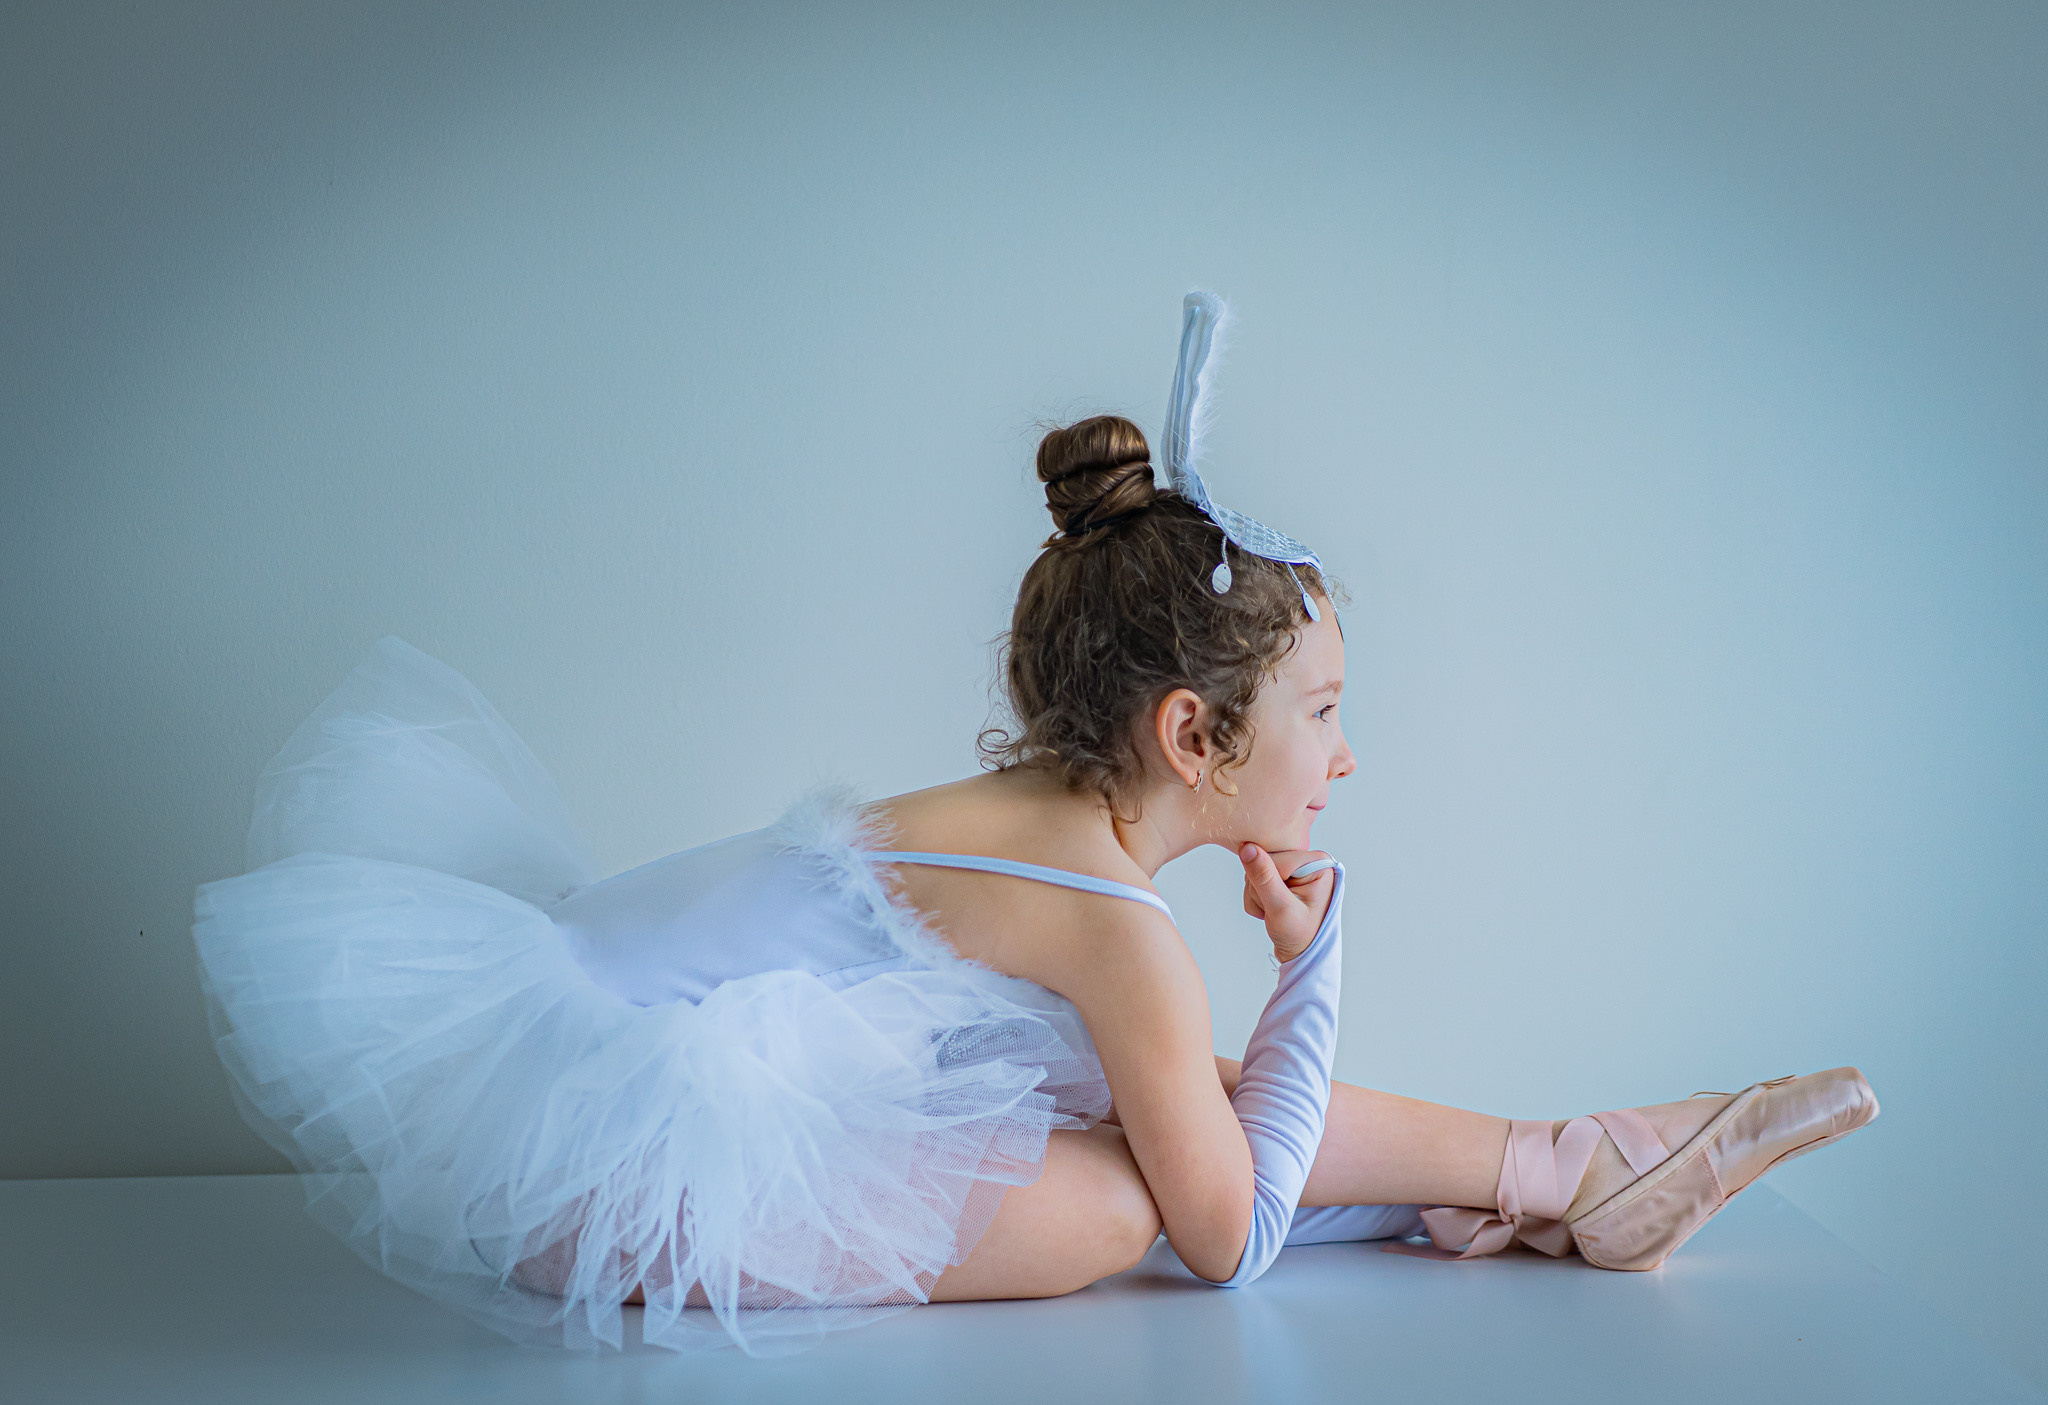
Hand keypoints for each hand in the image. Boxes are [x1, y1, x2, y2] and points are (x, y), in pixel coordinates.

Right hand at [1238, 844, 1335, 963]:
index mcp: (1318, 862)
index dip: (1268, 882)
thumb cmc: (1299, 935)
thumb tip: (1247, 847)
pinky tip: (1269, 909)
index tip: (1281, 903)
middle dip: (1260, 889)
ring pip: (1255, 870)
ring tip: (1272, 912)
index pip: (1276, 859)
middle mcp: (1307, 860)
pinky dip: (1255, 897)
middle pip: (1264, 861)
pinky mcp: (1282, 875)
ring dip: (1256, 895)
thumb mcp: (1281, 908)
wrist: (1299, 953)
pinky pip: (1254, 877)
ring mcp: (1293, 867)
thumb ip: (1264, 878)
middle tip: (1274, 910)